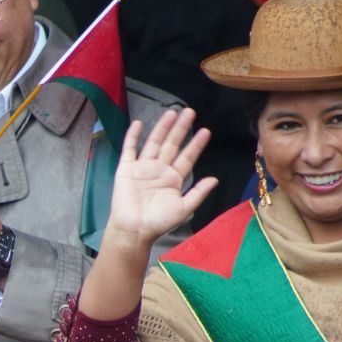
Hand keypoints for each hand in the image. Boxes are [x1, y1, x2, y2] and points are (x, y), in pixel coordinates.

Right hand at [105, 109, 215, 248]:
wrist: (134, 229)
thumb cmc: (158, 222)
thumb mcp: (184, 208)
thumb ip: (198, 193)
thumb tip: (215, 179)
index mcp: (174, 178)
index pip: (187, 157)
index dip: (196, 144)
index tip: (206, 131)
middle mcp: (160, 169)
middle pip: (172, 144)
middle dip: (181, 128)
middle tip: (190, 111)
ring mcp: (143, 167)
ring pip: (154, 142)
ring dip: (162, 127)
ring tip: (171, 112)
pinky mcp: (127, 168)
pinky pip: (130, 149)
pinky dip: (133, 136)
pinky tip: (139, 124)